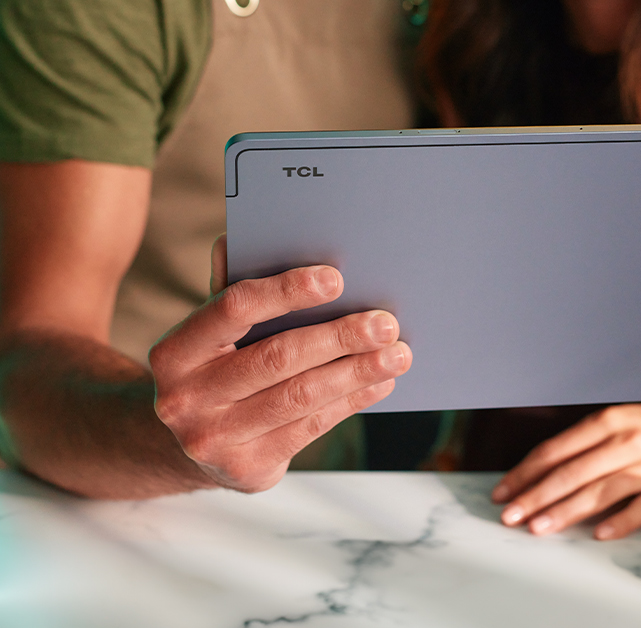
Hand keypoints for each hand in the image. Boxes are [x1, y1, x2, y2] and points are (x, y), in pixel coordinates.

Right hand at [149, 236, 410, 492]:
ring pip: (301, 397)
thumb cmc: (215, 372)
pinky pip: (311, 428)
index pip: (233, 309)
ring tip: (397, 354)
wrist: (186, 448)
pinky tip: (379, 383)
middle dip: (339, 336)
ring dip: (357, 372)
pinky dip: (352, 401)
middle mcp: (185, 398)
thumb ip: (230, 291)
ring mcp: (213, 439)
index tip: (336, 278)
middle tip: (386, 323)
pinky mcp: (247, 469)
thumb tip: (237, 239)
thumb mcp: (210, 334)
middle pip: (277, 358)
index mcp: (174, 352)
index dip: (287, 291)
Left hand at [492, 398, 640, 539]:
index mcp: (611, 420)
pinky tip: (598, 534)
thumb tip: (540, 471)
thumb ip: (585, 443)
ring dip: (567, 511)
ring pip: (602, 491)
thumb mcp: (620, 420)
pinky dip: (621, 521)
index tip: (503, 491)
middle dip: (537, 496)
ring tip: (539, 528)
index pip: (558, 449)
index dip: (527, 472)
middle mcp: (629, 441)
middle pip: (574, 472)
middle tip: (510, 517)